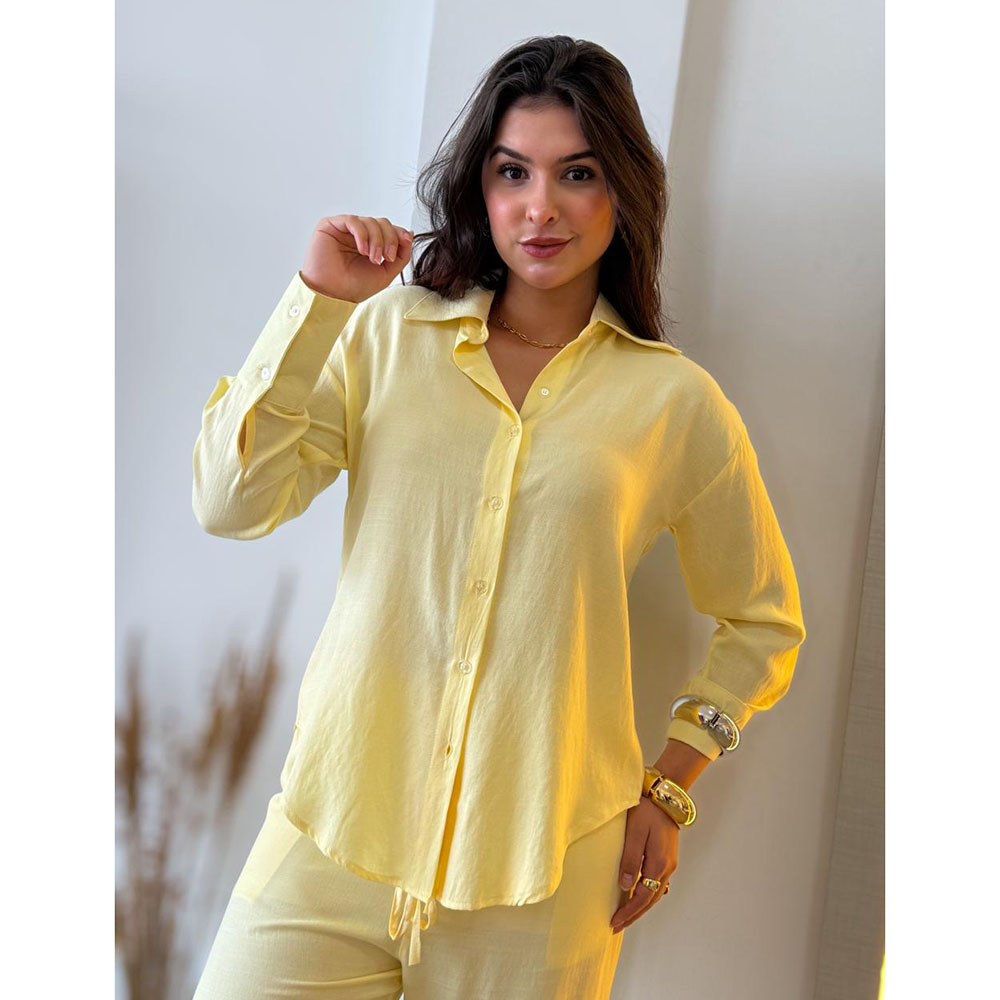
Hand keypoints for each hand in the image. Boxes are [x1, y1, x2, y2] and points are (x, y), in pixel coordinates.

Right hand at [300, 214, 413, 303]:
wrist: (333, 295)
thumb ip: (401, 255)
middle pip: (382, 223)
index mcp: (370, 244)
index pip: (389, 230)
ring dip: (377, 240)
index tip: (406, 241)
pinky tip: (362, 250)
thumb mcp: (386, 273)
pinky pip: (353, 221)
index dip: (399, 233)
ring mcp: (345, 230)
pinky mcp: (331, 225)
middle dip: (390, 238)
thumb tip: (409, 234)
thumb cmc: (354, 287)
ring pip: (370, 221)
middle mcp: (358, 235)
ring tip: (373, 259)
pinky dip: (362, 235)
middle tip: (387, 258)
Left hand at [610, 796, 678, 933]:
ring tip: (626, 915)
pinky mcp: (667, 856)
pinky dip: (648, 893)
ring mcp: (669, 862)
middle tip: (618, 926)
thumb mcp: (634, 832)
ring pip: (656, 893)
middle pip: (650, 900)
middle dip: (634, 914)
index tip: (615, 922)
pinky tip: (640, 895)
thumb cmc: (648, 810)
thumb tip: (625, 887)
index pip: (643, 897)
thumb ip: (630, 860)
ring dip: (641, 906)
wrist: (665, 795)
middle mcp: (667, 867)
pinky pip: (658, 882)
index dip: (628, 911)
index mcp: (659, 863)